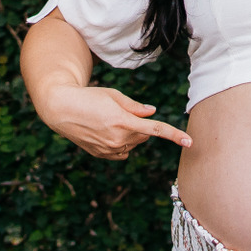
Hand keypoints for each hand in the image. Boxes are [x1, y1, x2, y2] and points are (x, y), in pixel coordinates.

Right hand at [36, 83, 190, 159]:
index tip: (190, 141)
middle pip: (144, 136)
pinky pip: (122, 153)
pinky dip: (121, 145)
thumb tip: (152, 113)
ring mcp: (108, 149)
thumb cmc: (88, 97)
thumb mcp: (113, 95)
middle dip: (140, 126)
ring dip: (130, 135)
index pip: (155, 130)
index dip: (174, 135)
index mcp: (123, 122)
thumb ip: (135, 107)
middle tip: (121, 114)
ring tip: (108, 122)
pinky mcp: (101, 155)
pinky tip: (105, 133)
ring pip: (133, 145)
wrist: (60, 108)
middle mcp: (117, 139)